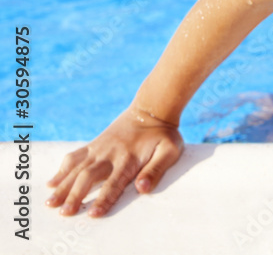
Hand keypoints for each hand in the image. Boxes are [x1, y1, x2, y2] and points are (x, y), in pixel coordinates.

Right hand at [46, 104, 183, 216]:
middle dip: (76, 195)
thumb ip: (156, 170)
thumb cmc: (163, 134)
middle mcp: (110, 154)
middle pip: (88, 177)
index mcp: (129, 159)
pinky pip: (74, 156)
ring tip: (51, 203)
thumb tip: (143, 189)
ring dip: (63, 186)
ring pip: (76, 168)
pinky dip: (62, 169)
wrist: (152, 109)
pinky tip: (52, 183)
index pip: (114, 183)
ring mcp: (99, 148)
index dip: (103, 199)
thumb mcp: (169, 150)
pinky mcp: (94, 144)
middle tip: (65, 213)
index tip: (93, 214)